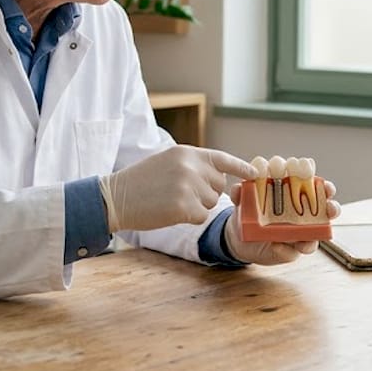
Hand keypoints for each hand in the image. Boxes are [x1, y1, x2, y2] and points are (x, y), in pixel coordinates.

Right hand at [99, 145, 255, 231]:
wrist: (116, 197)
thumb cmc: (140, 182)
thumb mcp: (168, 161)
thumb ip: (193, 165)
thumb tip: (221, 176)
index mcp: (187, 152)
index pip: (222, 159)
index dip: (240, 167)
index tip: (255, 174)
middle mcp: (191, 166)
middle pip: (219, 185)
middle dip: (207, 193)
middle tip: (179, 193)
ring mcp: (188, 186)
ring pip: (211, 203)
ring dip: (197, 206)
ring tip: (171, 200)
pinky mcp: (184, 207)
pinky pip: (201, 217)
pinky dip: (189, 218)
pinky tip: (170, 211)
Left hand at [223, 180, 341, 264]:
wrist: (240, 238)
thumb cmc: (248, 213)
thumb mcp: (243, 201)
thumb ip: (241, 193)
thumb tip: (239, 188)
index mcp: (294, 196)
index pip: (315, 188)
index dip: (322, 185)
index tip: (322, 183)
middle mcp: (302, 214)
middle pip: (325, 209)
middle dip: (332, 207)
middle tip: (329, 207)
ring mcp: (300, 233)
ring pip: (318, 232)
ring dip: (318, 234)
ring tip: (310, 234)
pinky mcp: (291, 250)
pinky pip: (293, 252)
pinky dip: (286, 249)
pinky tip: (277, 246)